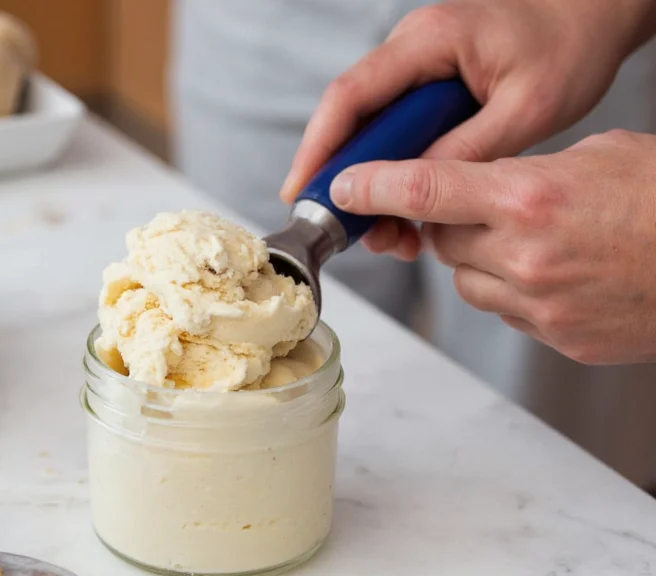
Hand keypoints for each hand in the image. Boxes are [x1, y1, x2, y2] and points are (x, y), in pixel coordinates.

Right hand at [280, 0, 655, 259]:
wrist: (589, 15)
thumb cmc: (567, 44)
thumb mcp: (526, 108)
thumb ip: (466, 149)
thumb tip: (414, 189)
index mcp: (428, 41)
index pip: (351, 96)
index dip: (319, 147)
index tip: (304, 191)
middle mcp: (412, 50)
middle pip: (352, 119)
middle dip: (344, 179)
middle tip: (351, 230)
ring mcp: (417, 67)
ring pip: (373, 132)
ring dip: (373, 184)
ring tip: (392, 234)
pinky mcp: (427, 87)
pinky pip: (397, 132)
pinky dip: (397, 173)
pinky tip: (410, 210)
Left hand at [327, 129, 655, 364]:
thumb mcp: (595, 156)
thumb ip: (522, 174)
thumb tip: (480, 188)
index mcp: (530, 197)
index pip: (424, 190)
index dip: (373, 186)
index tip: (342, 187)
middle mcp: (525, 256)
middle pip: (442, 239)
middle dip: (452, 223)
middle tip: (488, 208)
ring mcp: (539, 304)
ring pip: (467, 281)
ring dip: (481, 260)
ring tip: (533, 241)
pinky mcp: (557, 336)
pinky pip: (504, 310)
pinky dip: (512, 290)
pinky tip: (555, 273)